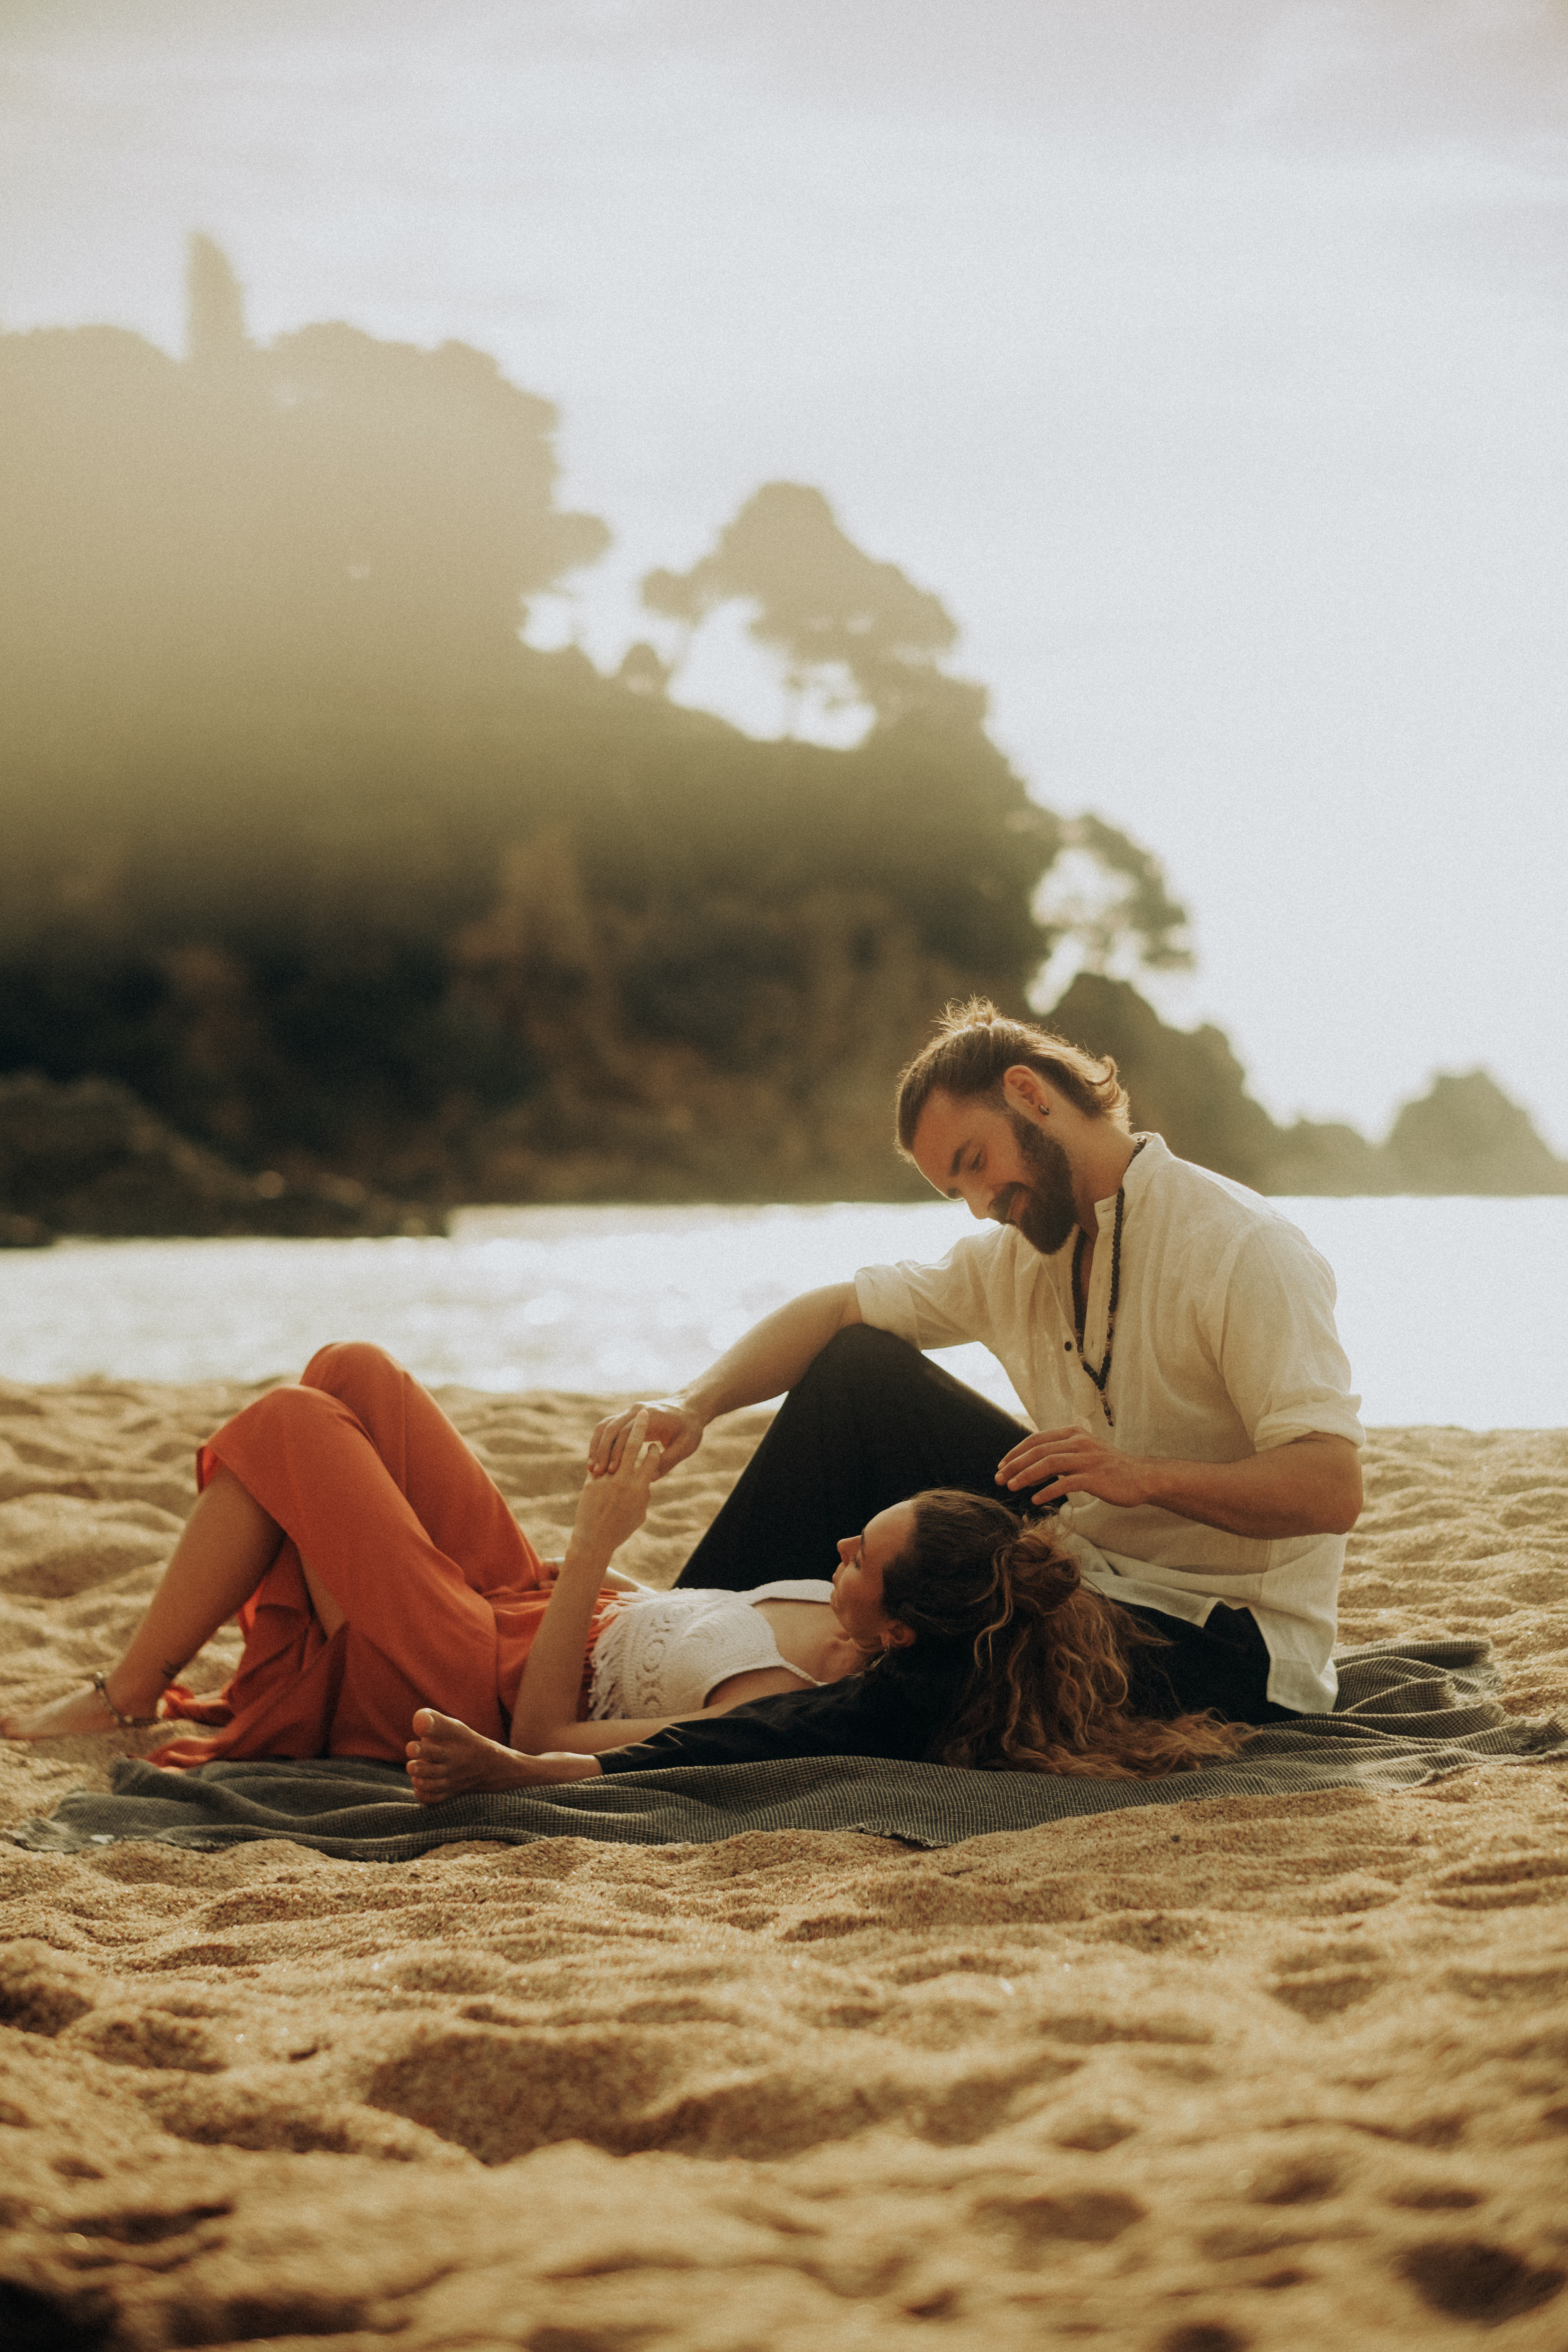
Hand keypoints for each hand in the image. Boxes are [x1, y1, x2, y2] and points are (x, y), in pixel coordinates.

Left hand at [570, 1411, 663, 1557]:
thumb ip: (644, 1494)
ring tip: (624, 1425)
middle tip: (644, 1413)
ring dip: (620, 1434)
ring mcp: (606, 1480)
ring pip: (614, 1449)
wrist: (593, 1542)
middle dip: (640, 1427)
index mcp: (641, 1489)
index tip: (655, 1444)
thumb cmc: (621, 1531)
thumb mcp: (639, 1514)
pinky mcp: (591, 1482)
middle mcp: (624, 1482)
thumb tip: (647, 1480)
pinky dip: (603, 1451)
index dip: (654, 1450)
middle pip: (633, 1446)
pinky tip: (606, 1444)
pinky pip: (599, 1460)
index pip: (652, 1460)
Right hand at [588, 1397, 701, 1479]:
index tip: (612, 1471)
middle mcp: (636, 1410)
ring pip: (604, 1427)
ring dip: (596, 1447)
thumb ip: (668, 1460)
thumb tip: (650, 1477)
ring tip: (592, 1469)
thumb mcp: (686, 1446)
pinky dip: (598, 1443)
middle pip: (611, 1428)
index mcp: (651, 1415)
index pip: (627, 1432)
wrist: (689, 1408)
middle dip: (602, 1451)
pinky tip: (596, 1461)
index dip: (618, 1452)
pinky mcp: (625, 1418)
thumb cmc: (689, 1429)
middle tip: (597, 1473)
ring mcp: (629, 1412)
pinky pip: (606, 1428)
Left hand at [996, 1425, 1151, 1509]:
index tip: (1001, 1465)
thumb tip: (1029, 1464)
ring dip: (1026, 1476)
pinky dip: (1048, 1491)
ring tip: (1011, 1487)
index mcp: (1073, 1433)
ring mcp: (1088, 1459)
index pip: (1036, 1439)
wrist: (1141, 1477)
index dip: (1016, 1452)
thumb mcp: (1082, 1453)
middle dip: (1015, 1465)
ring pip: (1049, 1463)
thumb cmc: (1108, 1468)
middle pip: (1038, 1450)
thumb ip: (1059, 1454)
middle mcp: (1079, 1442)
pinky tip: (1036, 1500)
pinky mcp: (1095, 1477)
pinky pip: (1066, 1483)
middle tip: (998, 1478)